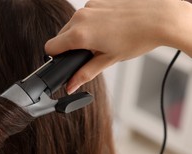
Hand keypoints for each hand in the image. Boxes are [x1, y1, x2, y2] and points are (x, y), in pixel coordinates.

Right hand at [45, 0, 191, 93]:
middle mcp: (81, 17)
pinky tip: (109, 27)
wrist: (160, 17)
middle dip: (71, 46)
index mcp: (80, 35)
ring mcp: (89, 6)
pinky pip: (86, 14)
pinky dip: (93, 22)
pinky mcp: (98, 0)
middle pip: (61, 36)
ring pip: (74, 24)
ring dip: (82, 33)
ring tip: (104, 39)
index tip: (65, 61)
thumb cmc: (138, 38)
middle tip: (92, 52)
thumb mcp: (108, 60)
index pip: (51, 47)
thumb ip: (85, 74)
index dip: (56, 57)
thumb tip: (71, 85)